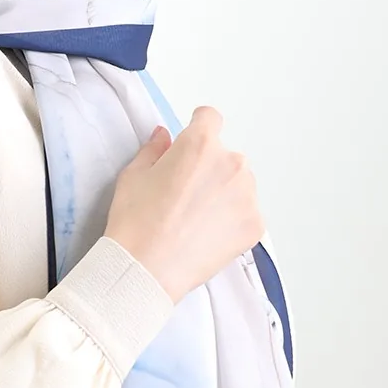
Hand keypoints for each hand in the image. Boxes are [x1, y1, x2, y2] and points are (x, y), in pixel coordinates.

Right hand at [104, 106, 263, 303]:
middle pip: (224, 155)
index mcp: (199, 144)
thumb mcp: (133, 176)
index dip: (198, 127)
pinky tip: (206, 234)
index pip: (209, 118)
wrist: (146, 269)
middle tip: (184, 194)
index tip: (193, 142)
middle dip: (209, 168)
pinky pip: (246, 213)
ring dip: (223, 193)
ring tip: (195, 218)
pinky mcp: (254, 224)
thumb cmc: (136, 223)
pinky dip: (231, 220)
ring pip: (238, 184)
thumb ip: (154, 149)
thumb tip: (164, 137)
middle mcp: (230, 164)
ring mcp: (246, 195)